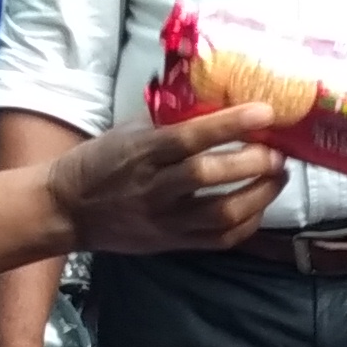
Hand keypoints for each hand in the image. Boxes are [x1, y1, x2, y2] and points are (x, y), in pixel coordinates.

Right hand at [50, 105, 279, 255]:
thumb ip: (170, 123)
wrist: (69, 209)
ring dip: (258, 195)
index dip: (230, 124)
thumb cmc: (102, 161)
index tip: (265, 113)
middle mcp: (154, 188)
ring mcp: (163, 220)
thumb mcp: (130, 131)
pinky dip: (246, 224)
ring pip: (220, 213)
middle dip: (252, 163)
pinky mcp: (171, 243)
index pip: (190, 137)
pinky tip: (259, 206)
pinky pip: (218, 240)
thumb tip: (219, 102)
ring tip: (278, 177)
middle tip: (277, 152)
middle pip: (209, 176)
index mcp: (142, 152)